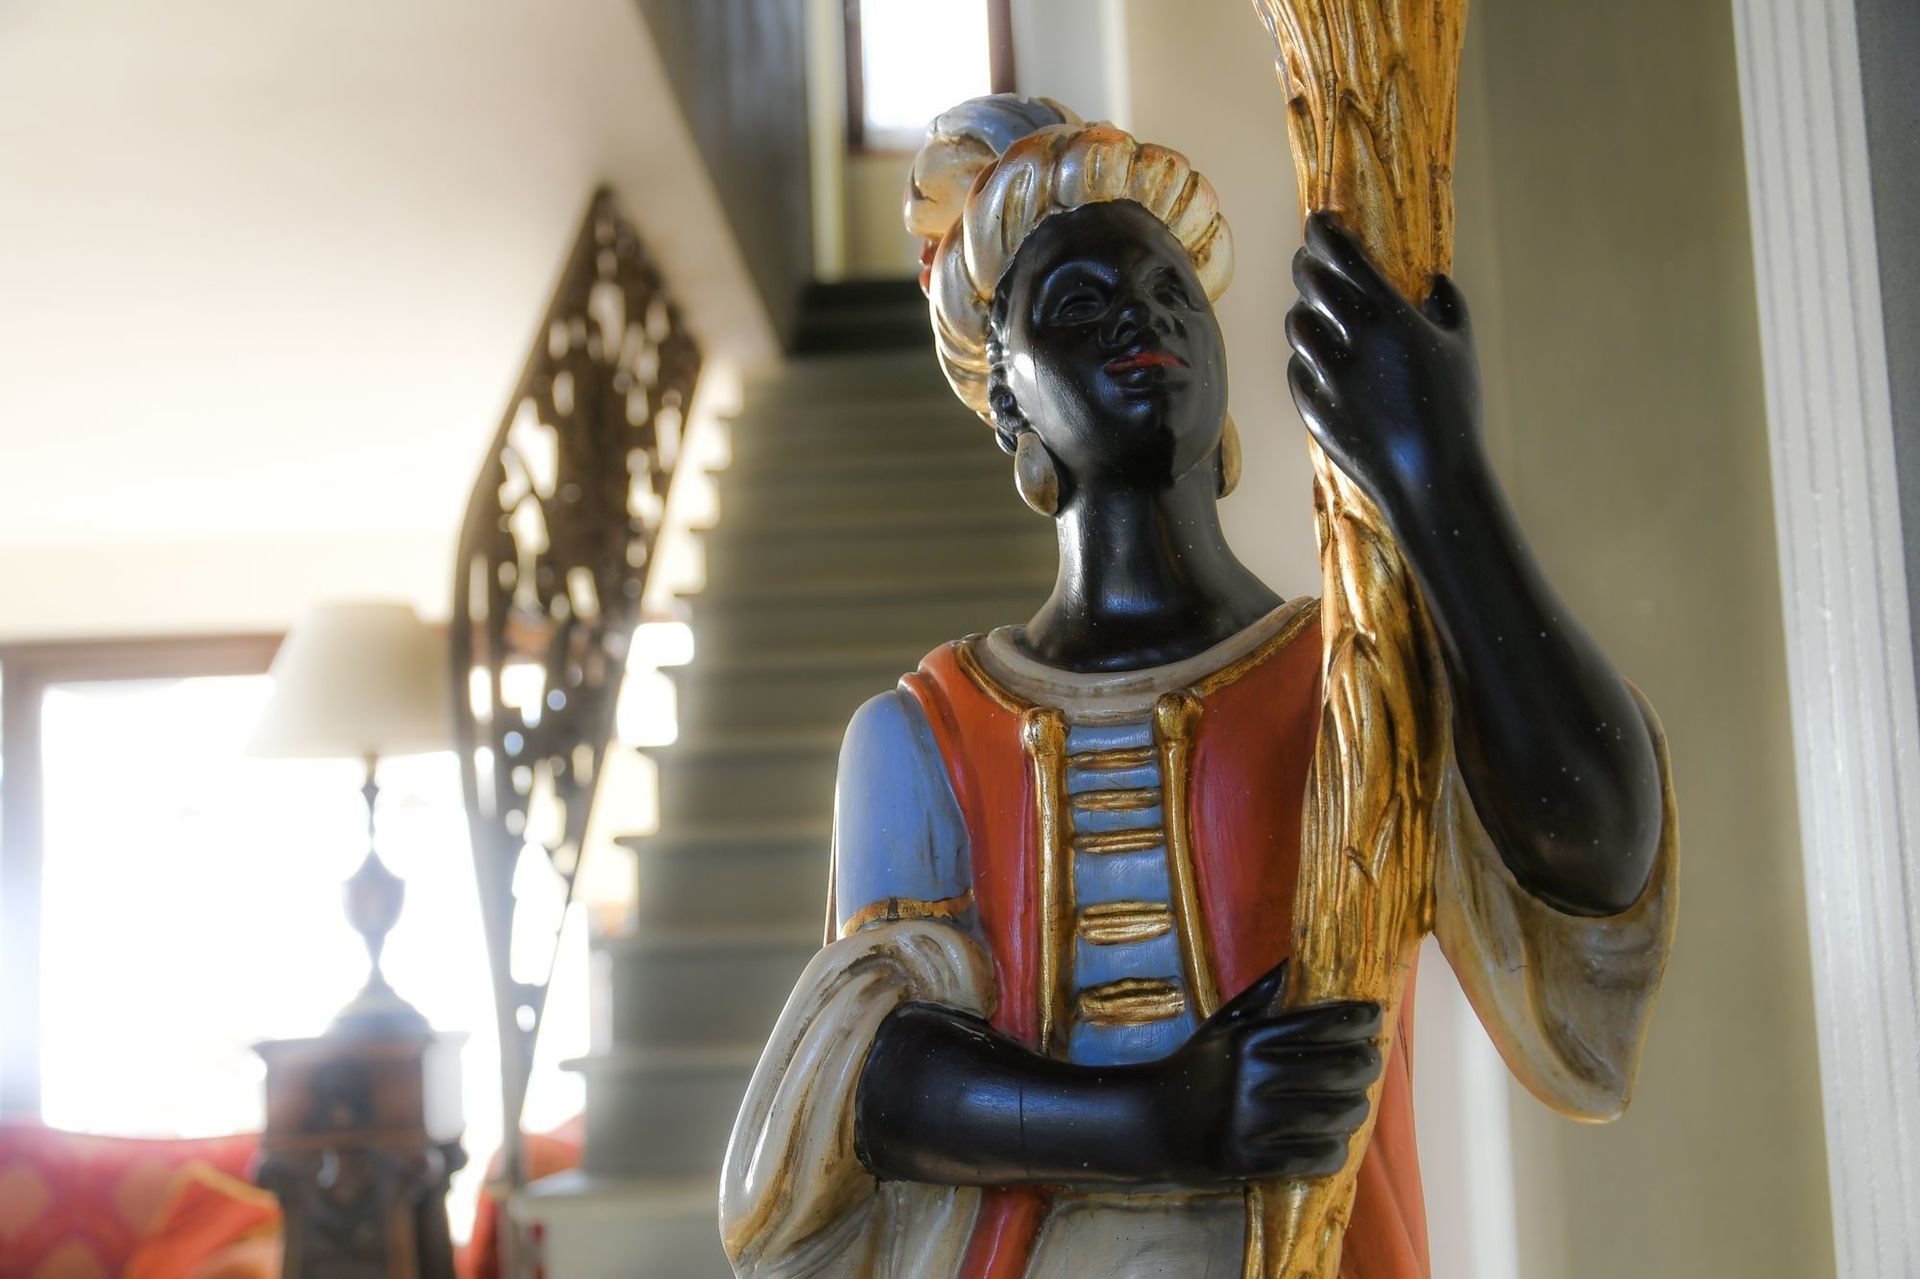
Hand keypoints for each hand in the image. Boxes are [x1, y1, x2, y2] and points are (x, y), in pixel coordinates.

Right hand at [1145, 960, 1382, 1183]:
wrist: (1147, 1123)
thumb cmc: (1193, 1068)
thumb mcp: (1220, 1026)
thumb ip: (1260, 995)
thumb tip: (1295, 959)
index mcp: (1247, 1040)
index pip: (1320, 1024)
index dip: (1357, 1018)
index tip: (1374, 1016)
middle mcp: (1250, 1077)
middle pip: (1336, 1068)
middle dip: (1365, 1064)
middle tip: (1371, 1062)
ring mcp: (1248, 1121)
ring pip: (1330, 1114)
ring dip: (1355, 1109)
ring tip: (1358, 1104)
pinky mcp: (1245, 1159)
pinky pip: (1309, 1157)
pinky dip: (1332, 1151)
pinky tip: (1337, 1143)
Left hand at [1286, 211, 1483, 516]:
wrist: (1428, 477)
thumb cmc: (1453, 408)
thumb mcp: (1460, 347)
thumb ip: (1447, 304)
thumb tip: (1433, 280)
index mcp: (1391, 317)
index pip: (1342, 254)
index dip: (1324, 230)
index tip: (1320, 222)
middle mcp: (1353, 341)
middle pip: (1309, 281)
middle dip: (1308, 263)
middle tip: (1312, 261)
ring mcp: (1327, 375)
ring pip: (1295, 323)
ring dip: (1304, 310)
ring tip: (1316, 311)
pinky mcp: (1311, 406)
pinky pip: (1296, 368)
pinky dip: (1306, 359)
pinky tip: (1322, 361)